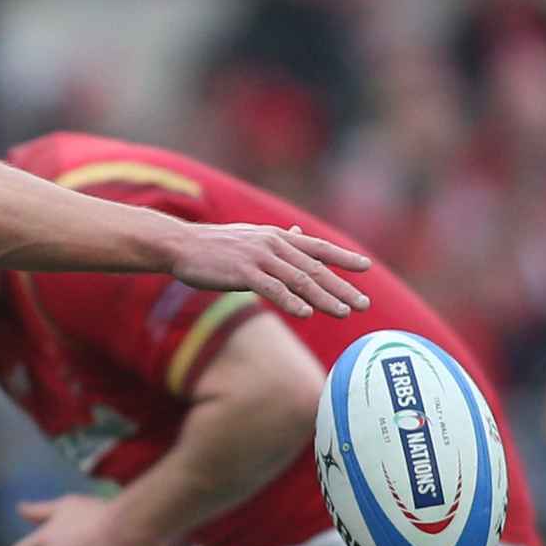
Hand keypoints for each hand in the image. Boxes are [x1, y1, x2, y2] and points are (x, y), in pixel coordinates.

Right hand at [171, 224, 370, 318]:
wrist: (180, 244)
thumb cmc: (214, 245)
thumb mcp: (250, 236)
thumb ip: (277, 238)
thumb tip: (298, 233)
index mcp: (277, 236)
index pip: (318, 247)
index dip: (343, 257)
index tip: (366, 267)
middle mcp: (274, 244)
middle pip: (315, 268)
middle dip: (342, 287)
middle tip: (364, 304)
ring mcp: (259, 257)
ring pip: (300, 280)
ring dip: (324, 298)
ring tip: (344, 312)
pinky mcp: (242, 272)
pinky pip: (272, 289)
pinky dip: (291, 301)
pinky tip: (306, 313)